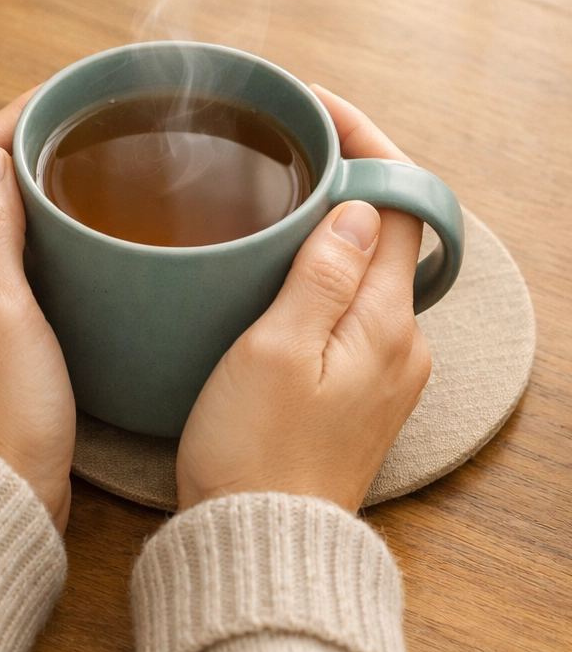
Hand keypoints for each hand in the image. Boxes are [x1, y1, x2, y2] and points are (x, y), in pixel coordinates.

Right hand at [176, 86, 431, 513]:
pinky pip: (354, 304)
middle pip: (392, 231)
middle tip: (293, 140)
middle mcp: (399, 342)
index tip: (317, 111)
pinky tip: (284, 261)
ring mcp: (382, 367)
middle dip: (352, 175)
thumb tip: (358, 210)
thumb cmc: (253, 450)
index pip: (399, 206)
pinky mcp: (356, 387)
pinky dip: (328, 266)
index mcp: (385, 324)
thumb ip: (322, 276)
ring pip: (372, 267)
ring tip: (283, 187)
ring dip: (338, 220)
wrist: (255, 541)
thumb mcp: (275, 351)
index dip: (367, 148)